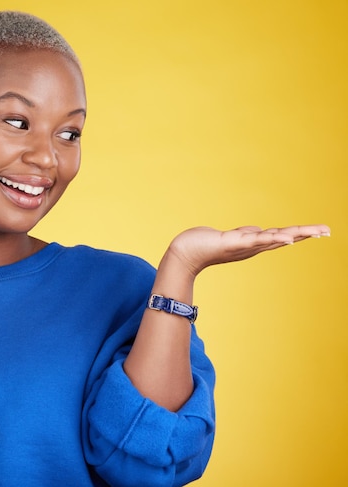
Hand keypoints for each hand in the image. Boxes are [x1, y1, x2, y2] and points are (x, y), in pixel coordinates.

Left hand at [166, 224, 330, 277]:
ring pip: (274, 238)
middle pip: (284, 238)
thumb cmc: (204, 245)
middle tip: (328, 230)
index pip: (280, 237)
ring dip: (296, 234)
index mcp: (252, 244)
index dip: (300, 234)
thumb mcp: (231, 237)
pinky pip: (256, 240)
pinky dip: (273, 239)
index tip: (320, 231)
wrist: (183, 253)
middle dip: (306, 234)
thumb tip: (258, 230)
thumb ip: (245, 234)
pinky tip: (288, 238)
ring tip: (316, 232)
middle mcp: (251, 247)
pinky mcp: (233, 242)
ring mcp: (243, 246)